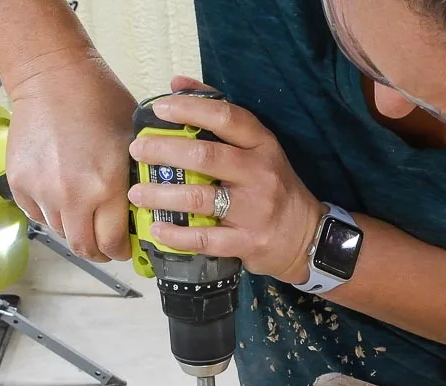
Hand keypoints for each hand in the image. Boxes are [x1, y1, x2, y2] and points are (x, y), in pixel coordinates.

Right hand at [5, 54, 136, 261]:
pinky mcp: (19, 183)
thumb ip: (135, 183)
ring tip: (86, 213)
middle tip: (105, 242)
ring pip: (60, 232)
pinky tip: (62, 195)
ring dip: (75, 229)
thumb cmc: (99, 102)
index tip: (125, 247)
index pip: (113, 244)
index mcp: (106, 187)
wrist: (53, 78)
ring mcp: (41, 191)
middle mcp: (71, 196)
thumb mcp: (134, 145)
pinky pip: (37, 214)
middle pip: (84, 248)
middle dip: (98, 250)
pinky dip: (50, 212)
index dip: (121, 250)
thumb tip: (142, 214)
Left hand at [126, 75, 323, 283]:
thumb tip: (177, 83)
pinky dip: (177, 235)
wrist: (308, 237)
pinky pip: (205, 238)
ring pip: (200, 198)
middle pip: (206, 156)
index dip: (190, 109)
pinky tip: (157, 229)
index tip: (158, 109)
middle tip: (138, 150)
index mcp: (262, 145)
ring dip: (162, 195)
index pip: (227, 117)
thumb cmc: (274, 187)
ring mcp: (254, 210)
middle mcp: (260, 174)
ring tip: (136, 193)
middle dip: (165, 151)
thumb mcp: (258, 148)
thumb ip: (220, 116)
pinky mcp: (248, 241)